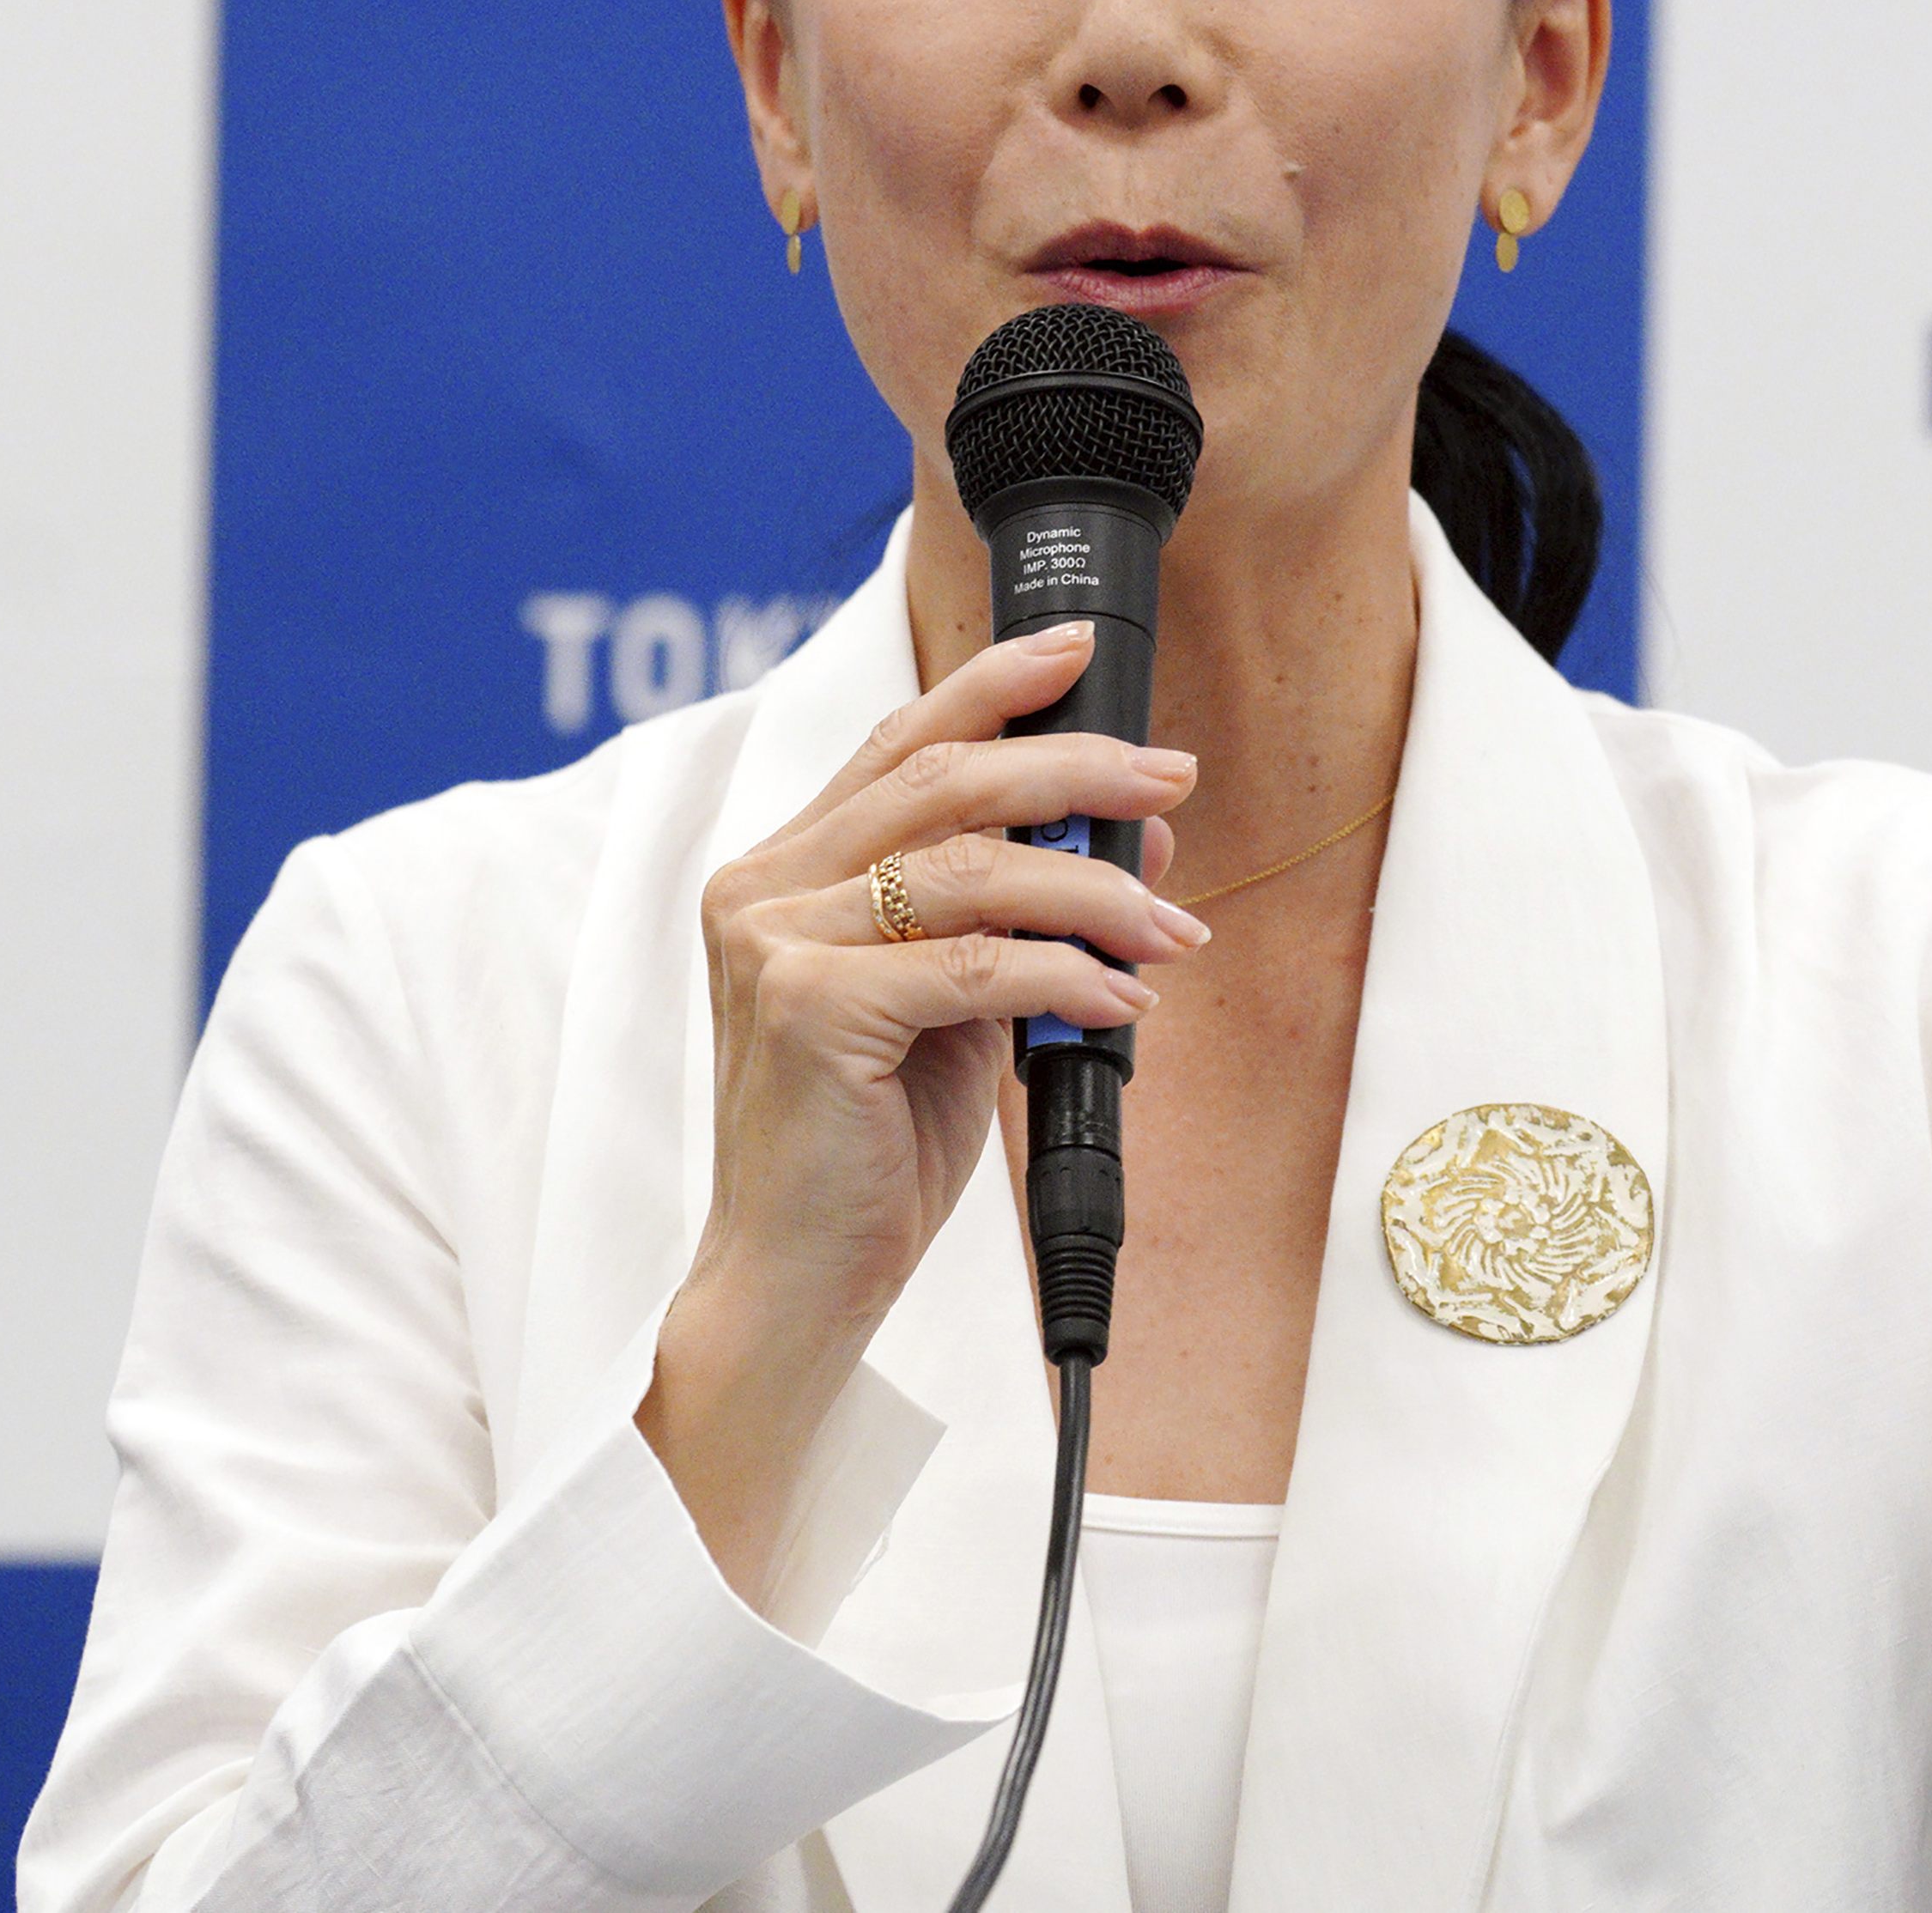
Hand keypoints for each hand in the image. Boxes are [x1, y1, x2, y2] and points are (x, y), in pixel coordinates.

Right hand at [640, 623, 1203, 1601]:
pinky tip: (1122, 1004)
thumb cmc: (867, 1148)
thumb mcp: (949, 1006)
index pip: (896, 744)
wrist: (795, 1278)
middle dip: (1074, 770)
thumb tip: (1128, 841)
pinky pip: (976, 967)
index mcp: (780, 872)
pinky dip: (1067, 977)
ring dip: (1096, 892)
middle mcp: (762, 890)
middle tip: (1168, 780)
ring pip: (971, 869)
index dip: (990, 685)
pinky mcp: (810, 1010)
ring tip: (1169, 931)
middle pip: (942, 782)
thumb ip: (1005, 916)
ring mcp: (774, 945)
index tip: (1074, 653)